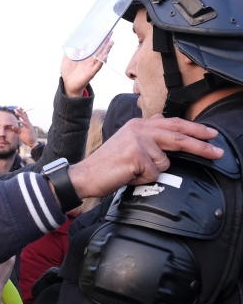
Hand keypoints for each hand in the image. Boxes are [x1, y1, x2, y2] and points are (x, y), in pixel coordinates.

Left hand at [12, 108, 38, 147]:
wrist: (32, 143)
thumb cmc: (27, 139)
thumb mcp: (20, 134)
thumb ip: (16, 130)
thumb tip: (12, 126)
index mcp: (27, 124)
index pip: (25, 116)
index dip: (22, 112)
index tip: (18, 108)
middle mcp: (29, 124)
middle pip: (25, 116)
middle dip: (20, 111)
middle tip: (16, 108)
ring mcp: (29, 126)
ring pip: (25, 118)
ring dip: (20, 115)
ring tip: (16, 112)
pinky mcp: (29, 129)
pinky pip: (25, 124)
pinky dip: (21, 122)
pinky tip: (17, 121)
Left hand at [61, 33, 112, 96]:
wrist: (67, 84)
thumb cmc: (68, 72)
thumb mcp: (67, 57)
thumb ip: (70, 47)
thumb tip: (71, 35)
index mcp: (85, 56)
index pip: (93, 45)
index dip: (97, 39)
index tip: (102, 31)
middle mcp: (90, 60)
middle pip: (99, 49)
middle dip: (105, 42)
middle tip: (110, 33)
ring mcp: (91, 66)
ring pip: (101, 56)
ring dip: (106, 50)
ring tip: (111, 42)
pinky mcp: (91, 73)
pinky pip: (97, 66)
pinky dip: (101, 61)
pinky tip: (105, 56)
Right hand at [67, 116, 223, 199]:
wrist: (86, 175)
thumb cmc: (109, 165)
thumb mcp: (129, 143)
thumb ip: (148, 137)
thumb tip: (168, 133)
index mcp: (139, 123)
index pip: (173, 124)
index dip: (194, 129)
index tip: (211, 134)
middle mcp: (140, 127)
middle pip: (178, 136)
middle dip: (201, 145)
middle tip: (218, 152)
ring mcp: (138, 140)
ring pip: (164, 162)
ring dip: (150, 173)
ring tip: (132, 172)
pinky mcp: (136, 155)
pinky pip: (153, 173)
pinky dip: (143, 180)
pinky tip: (128, 176)